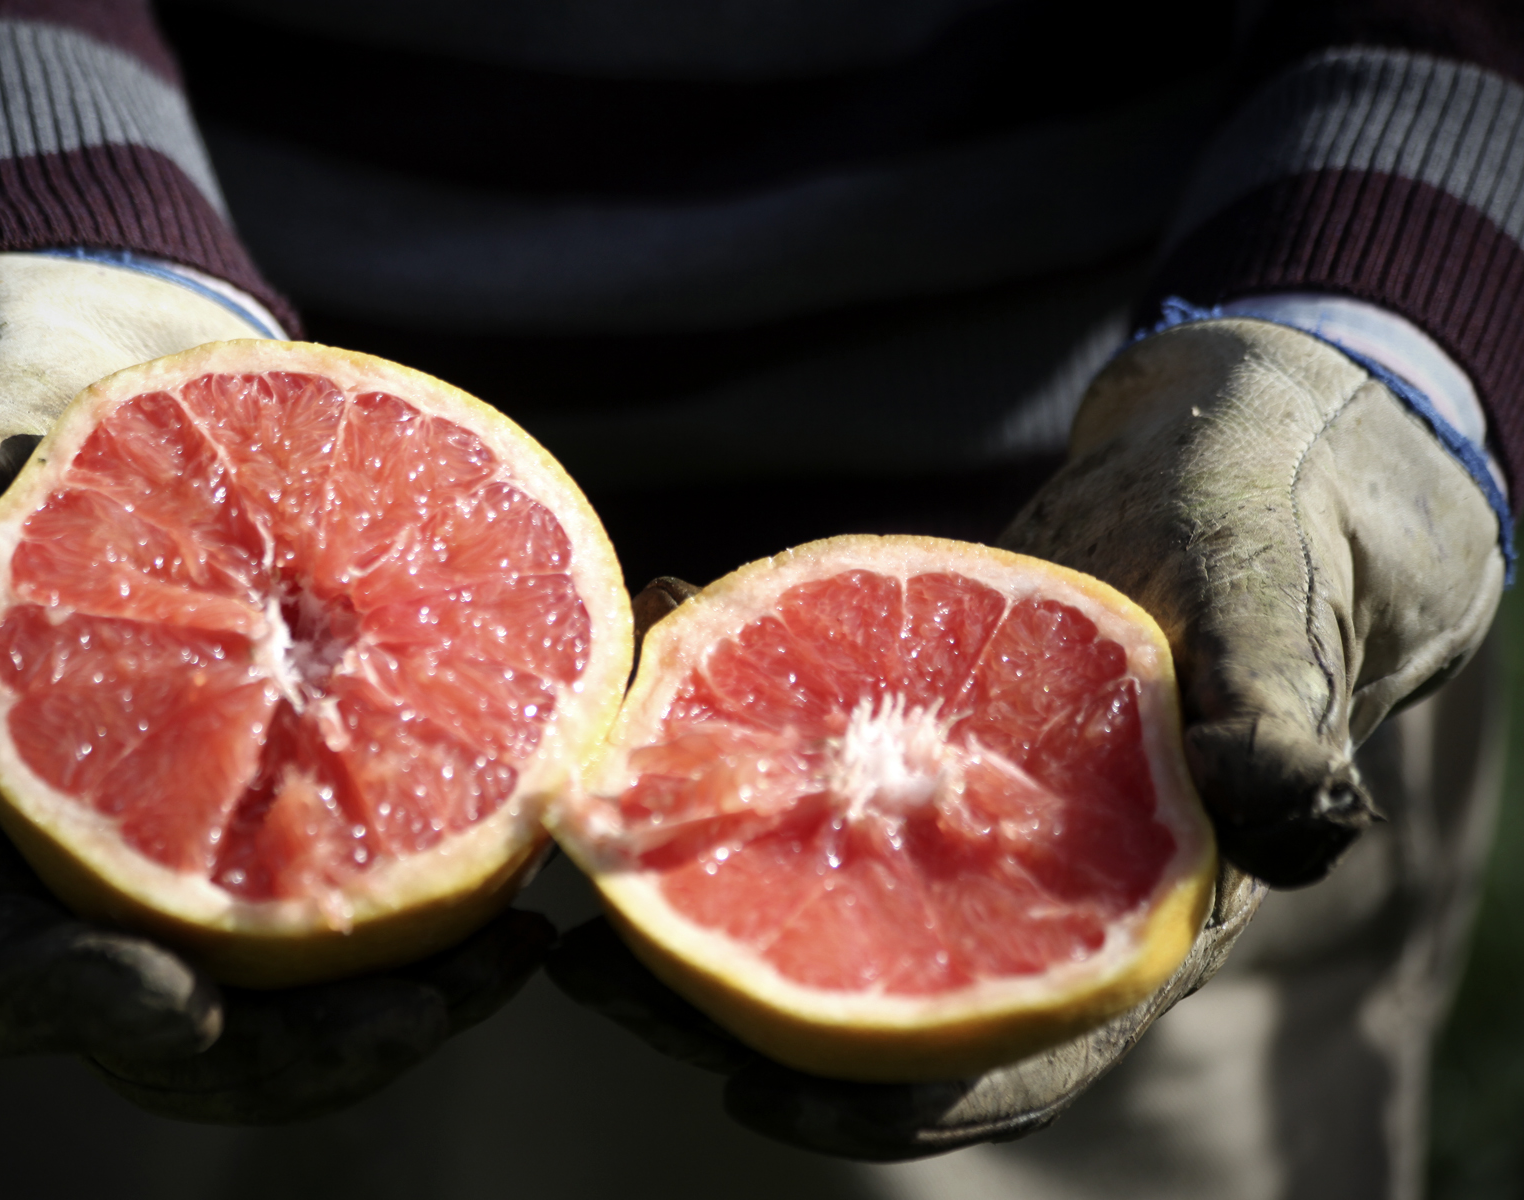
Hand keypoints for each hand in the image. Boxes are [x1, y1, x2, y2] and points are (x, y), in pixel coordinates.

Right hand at [0, 253, 553, 1119]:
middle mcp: (94, 877)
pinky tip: (537, 867)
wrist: (126, 439)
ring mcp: (203, 868)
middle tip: (417, 1016)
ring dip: (402, 1008)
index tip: (184, 1007)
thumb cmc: (21, 461)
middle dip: (295, 1055)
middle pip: (177, 1033)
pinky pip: (371, 903)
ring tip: (513, 956)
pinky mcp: (298, 833)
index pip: (0, 965)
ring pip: (291, 1006)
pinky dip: (449, 914)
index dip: (80, 1002)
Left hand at [550, 317, 1501, 1156]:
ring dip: (688, 862)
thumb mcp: (1280, 610)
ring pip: (806, 875)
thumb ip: (1285, 714)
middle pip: (859, 983)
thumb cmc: (1270, 535)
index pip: (1008, 1051)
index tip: (743, 1086)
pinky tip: (658, 650)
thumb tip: (1299, 826)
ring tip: (577, 820)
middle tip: (584, 957)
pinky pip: (802, 756)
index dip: (889, 1098)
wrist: (1223, 462)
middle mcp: (1019, 878)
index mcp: (1122, 904)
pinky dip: (725, 722)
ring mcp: (955, 808)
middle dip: (717, 984)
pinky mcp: (911, 729)